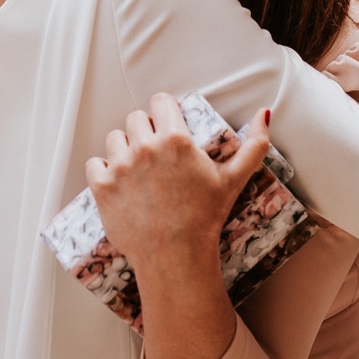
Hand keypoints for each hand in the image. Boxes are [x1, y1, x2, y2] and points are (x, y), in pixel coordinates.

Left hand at [86, 93, 270, 265]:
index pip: (160, 102)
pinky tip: (118, 181)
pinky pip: (95, 164)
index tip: (167, 126)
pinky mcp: (102, 187)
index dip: (165, 112)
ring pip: (114, 138)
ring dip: (124, 148)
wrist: (176, 256)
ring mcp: (121, 167)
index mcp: (175, 138)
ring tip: (136, 168)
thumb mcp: (234, 179)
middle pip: (136, 118)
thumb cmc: (206, 218)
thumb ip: (253, 145)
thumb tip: (264, 114)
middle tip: (155, 153)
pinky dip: (103, 171)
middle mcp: (145, 147)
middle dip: (145, 131)